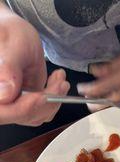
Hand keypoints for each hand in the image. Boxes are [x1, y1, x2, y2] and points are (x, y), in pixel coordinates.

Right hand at [0, 11, 69, 125]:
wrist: (15, 35)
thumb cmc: (8, 34)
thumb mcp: (9, 45)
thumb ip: (7, 69)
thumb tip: (4, 95)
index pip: (4, 111)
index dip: (25, 108)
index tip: (43, 96)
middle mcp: (0, 102)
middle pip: (22, 116)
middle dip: (46, 102)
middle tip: (59, 83)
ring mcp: (12, 105)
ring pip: (35, 116)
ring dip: (53, 99)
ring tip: (59, 78)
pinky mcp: (24, 105)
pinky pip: (42, 112)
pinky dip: (54, 99)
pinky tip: (56, 82)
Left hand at [77, 47, 119, 104]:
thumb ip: (107, 68)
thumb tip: (93, 71)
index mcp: (116, 85)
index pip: (95, 91)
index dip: (84, 89)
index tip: (78, 86)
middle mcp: (119, 95)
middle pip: (98, 105)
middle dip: (89, 100)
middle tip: (84, 90)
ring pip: (104, 103)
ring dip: (96, 98)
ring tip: (91, 88)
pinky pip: (110, 99)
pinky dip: (104, 96)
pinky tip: (103, 87)